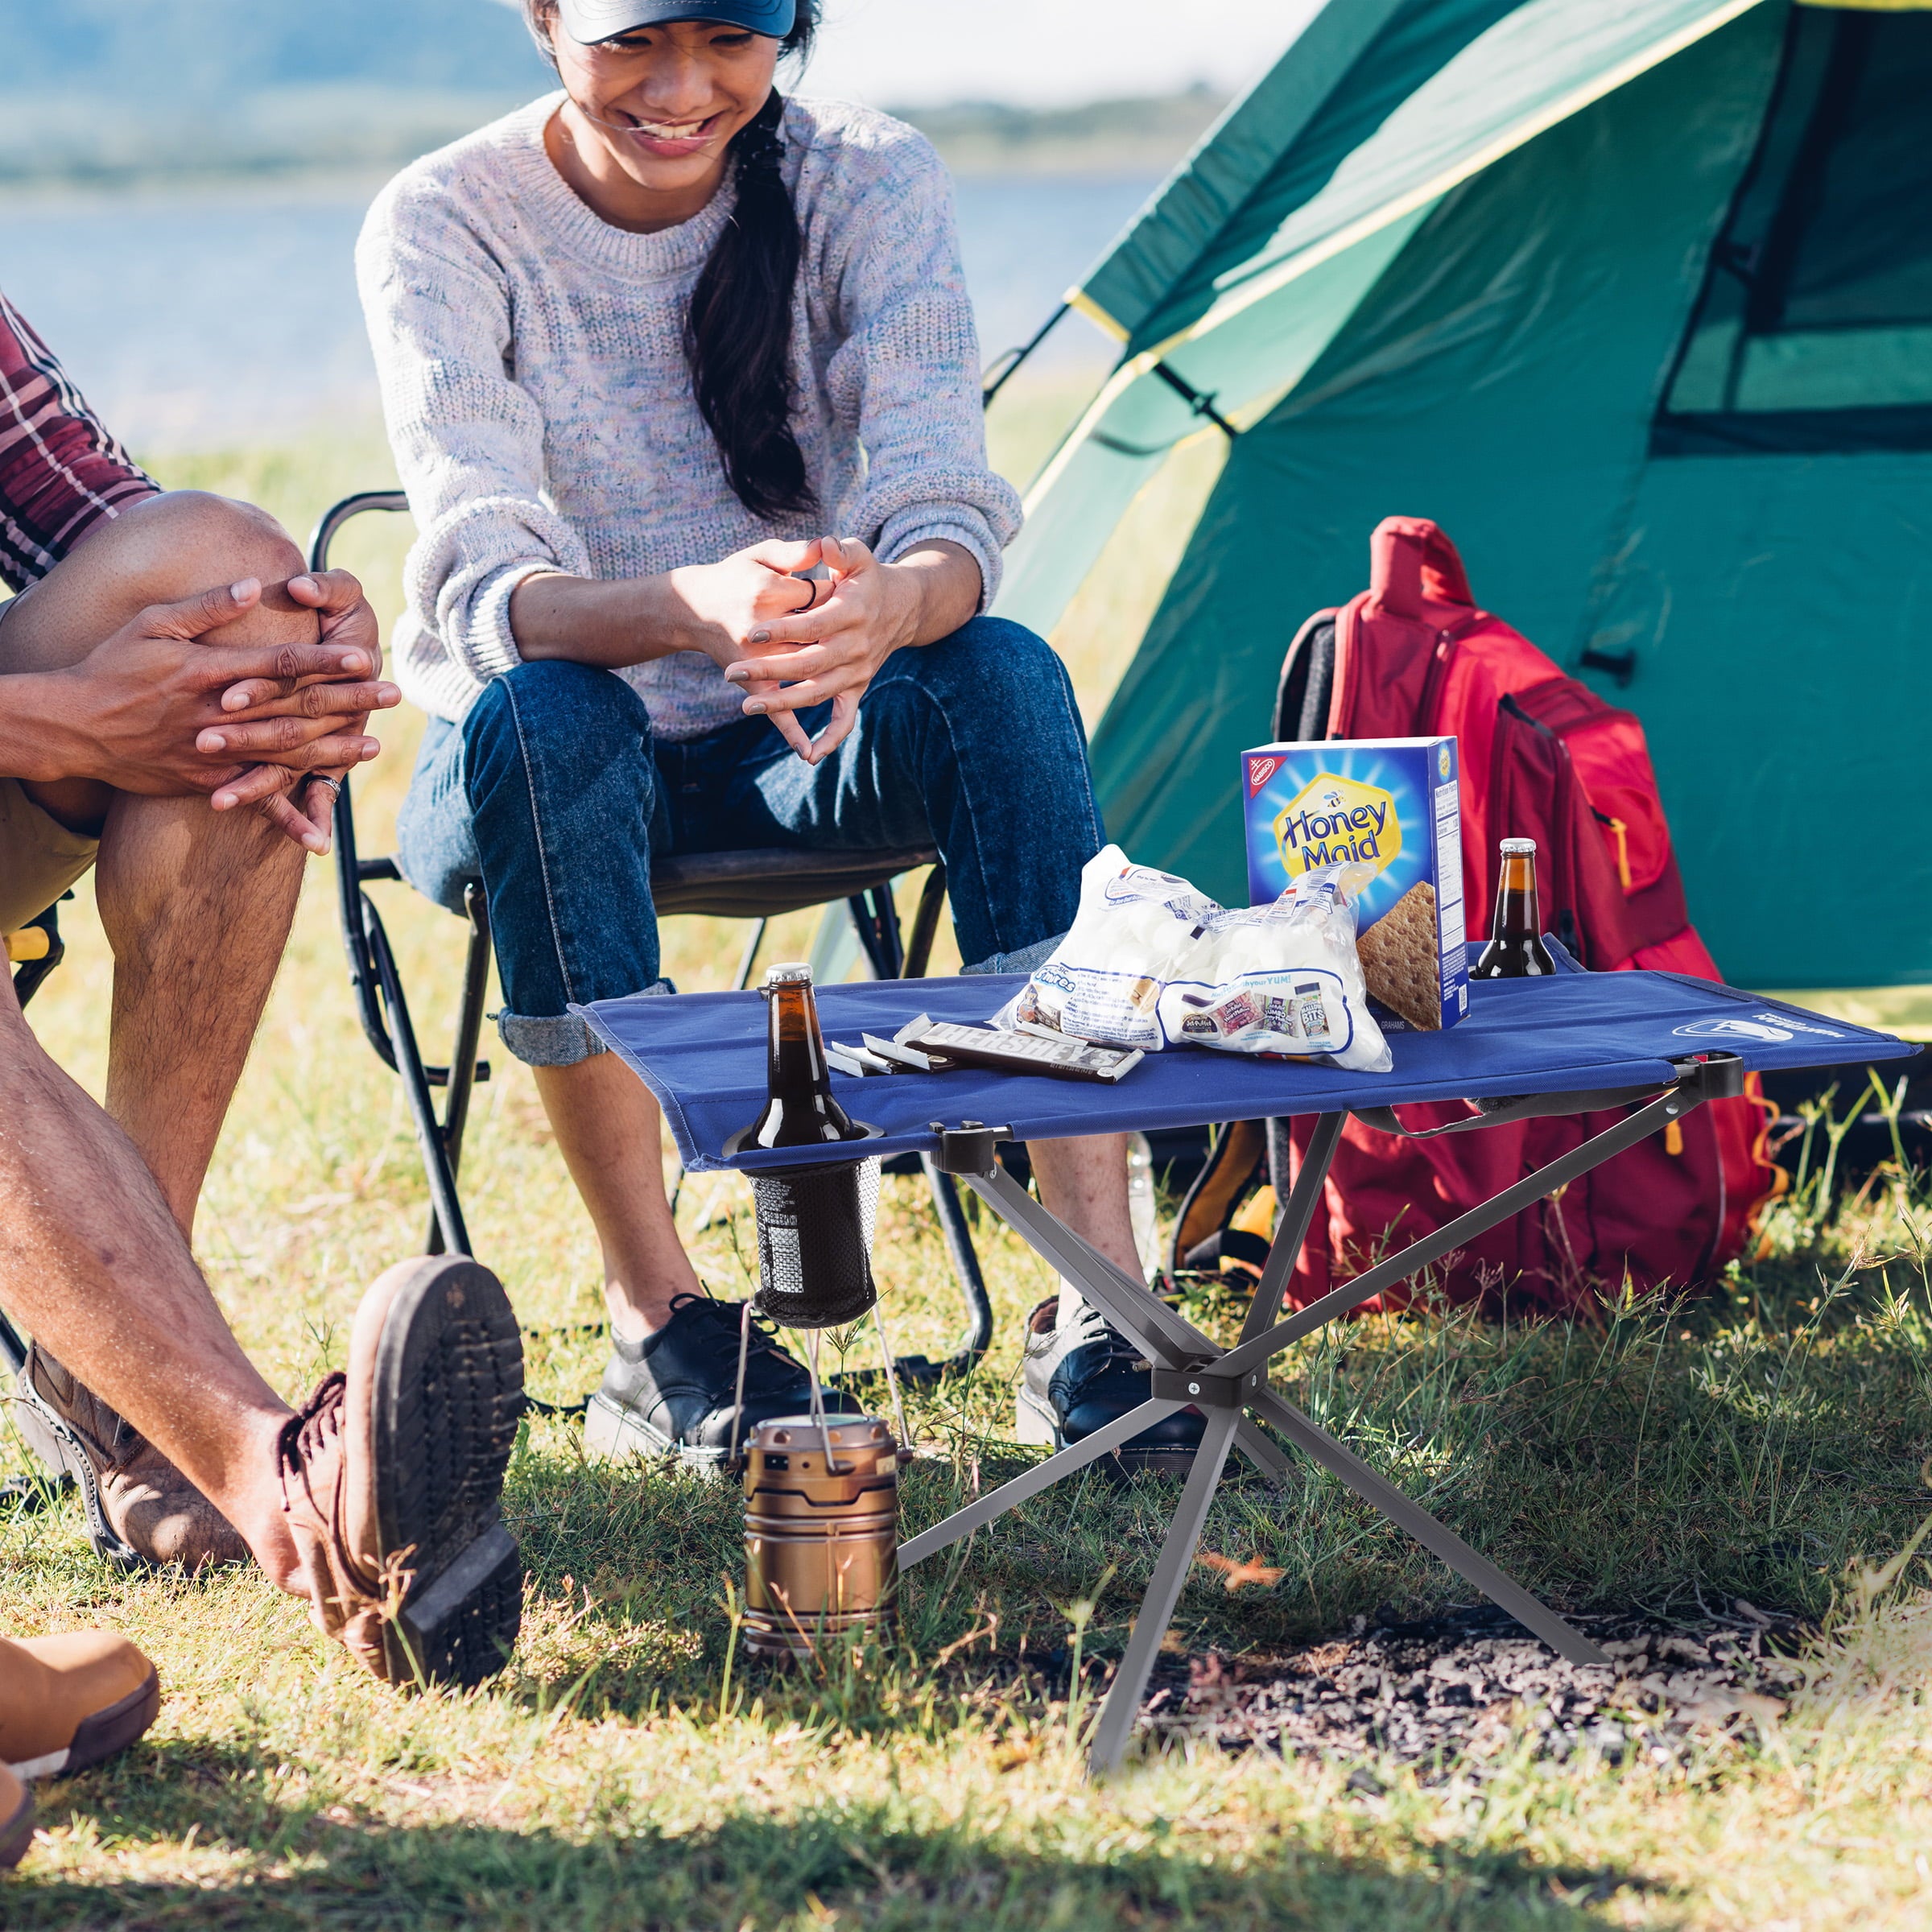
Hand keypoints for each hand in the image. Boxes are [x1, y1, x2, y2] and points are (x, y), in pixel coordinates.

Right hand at [38, 578, 395, 821]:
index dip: (324, 660)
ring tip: (372, 746)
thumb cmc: (111, 666)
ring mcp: (212, 751)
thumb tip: (255, 584)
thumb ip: (206, 606)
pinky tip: (320, 816)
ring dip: (331, 751)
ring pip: (283, 752)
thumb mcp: (152, 623)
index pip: (279, 663)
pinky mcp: (204, 780)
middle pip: (294, 708)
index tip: (362, 655)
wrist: (72, 727)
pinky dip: (286, 808)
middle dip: (348, 701)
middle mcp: (218, 713)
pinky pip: (252, 794)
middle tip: (393, 694)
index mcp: (209, 670)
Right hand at [664, 539, 834, 757]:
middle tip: (845, 623)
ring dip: (826, 672)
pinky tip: (809, 752)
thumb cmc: (735, 574)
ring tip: (849, 669)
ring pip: (801, 673)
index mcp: (766, 592)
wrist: (693, 605)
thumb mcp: (762, 552)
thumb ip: (795, 550)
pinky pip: (774, 709)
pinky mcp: (748, 682)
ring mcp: (754, 661)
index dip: (836, 593)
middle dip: (833, 631)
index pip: (819, 596)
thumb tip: (826, 545)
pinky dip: (790, 730)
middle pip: (815, 635)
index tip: (843, 589)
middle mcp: (760, 629)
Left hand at [719, 537, 923, 763]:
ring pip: (818, 693)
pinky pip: (847, 719)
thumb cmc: (868, 577)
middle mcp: (857, 646)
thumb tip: (824, 544)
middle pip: (810, 664)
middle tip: (731, 673)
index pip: (814, 625)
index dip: (784, 630)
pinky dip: (831, 739)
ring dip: (784, 702)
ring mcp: (858, 671)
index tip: (752, 634)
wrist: (901, 607)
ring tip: (747, 705)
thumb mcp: (859, 555)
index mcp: (852, 613)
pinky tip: (808, 755)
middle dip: (769, 670)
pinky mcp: (859, 687)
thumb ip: (840, 550)